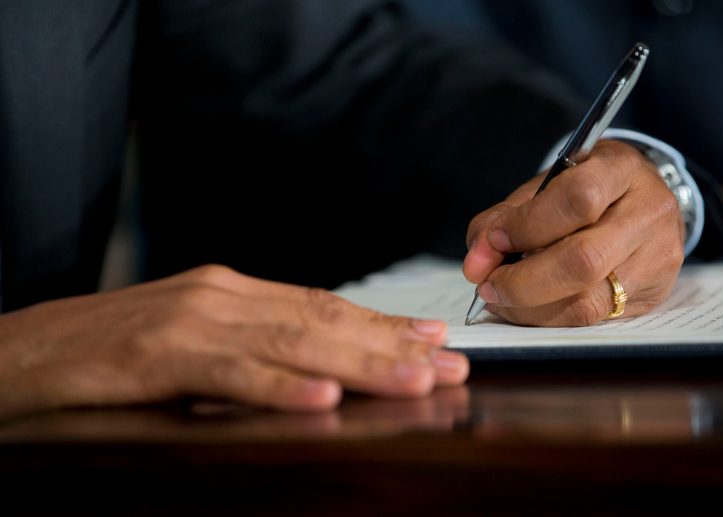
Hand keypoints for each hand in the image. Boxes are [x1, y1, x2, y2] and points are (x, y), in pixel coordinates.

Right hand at [0, 265, 468, 418]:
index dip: (382, 324)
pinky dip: (279, 385)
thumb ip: (249, 346)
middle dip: (390, 344)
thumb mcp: (192, 342)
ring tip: (415, 380)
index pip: (322, 306)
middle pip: (321, 319)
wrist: (21, 352)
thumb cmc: (110, 352)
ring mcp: (189, 319)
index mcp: (232, 292)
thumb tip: (315, 368)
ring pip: (290, 341)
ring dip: (358, 362)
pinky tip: (322, 399)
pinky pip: (229, 372)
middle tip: (449, 363)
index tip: (433, 341)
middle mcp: (221, 295)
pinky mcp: (155, 352)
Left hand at [463, 140, 684, 325]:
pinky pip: (592, 318)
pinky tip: (527, 306)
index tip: (493, 241)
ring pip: (587, 301)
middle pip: (583, 260)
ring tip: (502, 297)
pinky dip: (548, 316)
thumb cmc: (587, 188)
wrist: (644, 200)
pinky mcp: (654, 293)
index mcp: (620, 170)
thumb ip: (504, 218)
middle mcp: (648, 213)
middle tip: (487, 283)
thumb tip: (477, 262)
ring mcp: (657, 257)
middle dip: (522, 281)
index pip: (577, 200)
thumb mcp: (546, 184)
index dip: (527, 226)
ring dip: (529, 306)